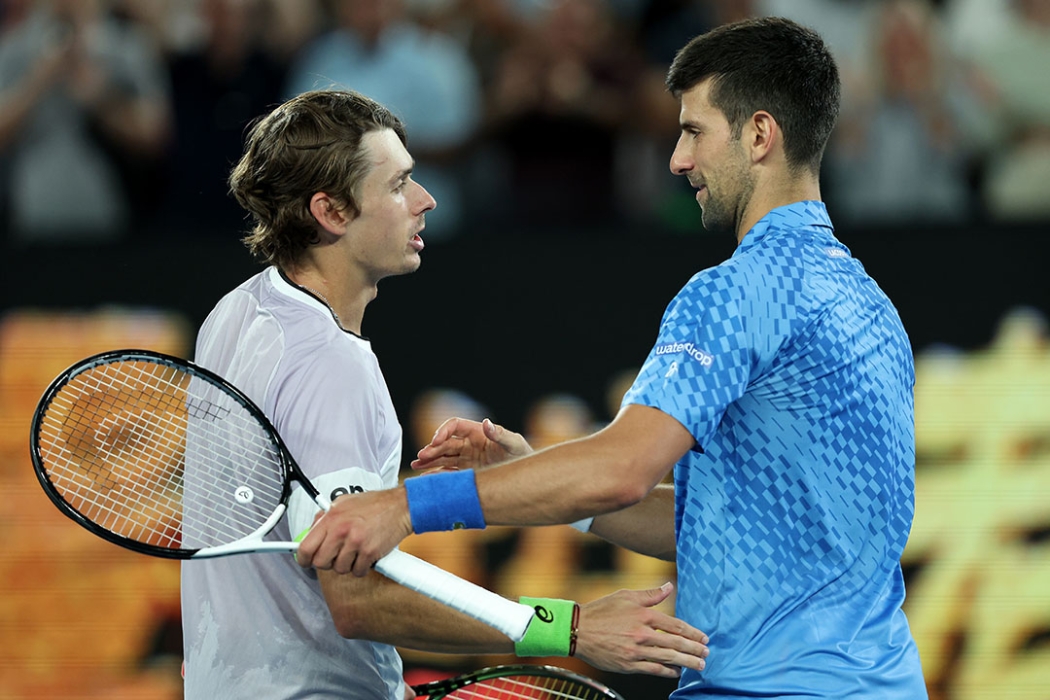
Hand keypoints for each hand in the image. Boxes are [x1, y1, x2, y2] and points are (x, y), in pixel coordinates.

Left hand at [296, 488, 412, 575]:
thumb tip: (311, 530)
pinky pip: (357, 571)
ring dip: (346, 564)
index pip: (305, 547)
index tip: (306, 562)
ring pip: (339, 569)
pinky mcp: (369, 552)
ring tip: (355, 552)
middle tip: (336, 555)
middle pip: (320, 563)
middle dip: (327, 562)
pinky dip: (361, 567)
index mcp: (331, 518)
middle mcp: (341, 530)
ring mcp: (355, 542)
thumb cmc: (375, 504)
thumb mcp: (343, 502)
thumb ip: (326, 517)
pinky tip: (365, 556)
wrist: (401, 506)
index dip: (303, 560)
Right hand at [411, 418, 531, 471]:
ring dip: (429, 460)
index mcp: (477, 432)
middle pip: (445, 443)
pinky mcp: (466, 473)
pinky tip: (426, 478)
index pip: (454, 426)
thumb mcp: (514, 444)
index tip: (435, 441)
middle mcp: (469, 444)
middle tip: (420, 458)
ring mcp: (466, 458)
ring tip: (416, 466)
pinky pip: (448, 472)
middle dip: (432, 449)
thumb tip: (487, 423)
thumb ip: (501, 434)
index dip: (443, 431)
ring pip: (443, 457)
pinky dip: (436, 474)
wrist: (526, 476)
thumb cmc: (522, 455)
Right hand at [574, 582, 708, 678]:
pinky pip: (653, 670)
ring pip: (668, 658)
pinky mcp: (628, 664)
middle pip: (676, 643)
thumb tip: (669, 587)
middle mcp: (643, 634)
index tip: (703, 637)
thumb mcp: (625, 595)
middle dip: (694, 649)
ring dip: (687, 662)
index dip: (692, 632)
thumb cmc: (601, 610)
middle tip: (707, 653)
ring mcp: (636, 651)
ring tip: (699, 665)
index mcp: (644, 615)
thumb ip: (650, 594)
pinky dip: (668, 672)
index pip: (675, 625)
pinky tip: (677, 672)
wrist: (578, 630)